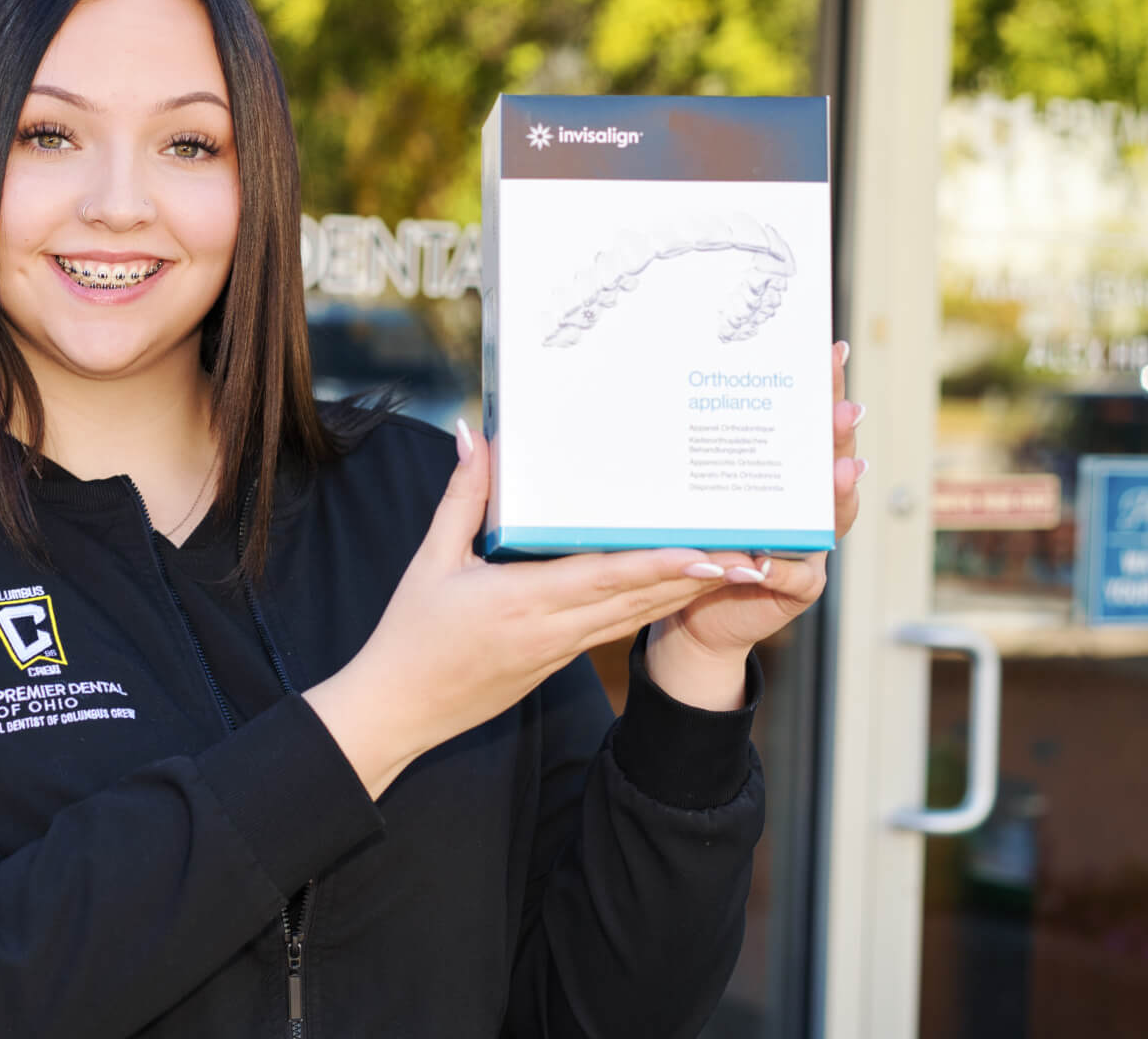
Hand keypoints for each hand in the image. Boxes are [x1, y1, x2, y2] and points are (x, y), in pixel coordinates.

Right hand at [303, 421, 733, 797]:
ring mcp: (558, 652)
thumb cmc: (409, 636)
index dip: (660, 564)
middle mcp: (552, 630)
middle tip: (750, 552)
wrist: (397, 711)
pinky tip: (674, 588)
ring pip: (634, 616)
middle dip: (697, 577)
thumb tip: (474, 436)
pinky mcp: (555, 663)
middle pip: (638, 600)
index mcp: (522, 602)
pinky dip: (648, 606)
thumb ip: (462, 498)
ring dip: (684, 593)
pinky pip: (612, 629)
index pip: (605, 578)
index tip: (707, 551)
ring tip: (732, 566)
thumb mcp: (431, 560)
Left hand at [645, 340, 866, 707]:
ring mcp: (811, 548)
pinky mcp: (799, 589)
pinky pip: (797, 576)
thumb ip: (708, 460)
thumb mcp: (701, 495)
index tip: (831, 352)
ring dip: (836, 493)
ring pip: (831, 517)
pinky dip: (784, 567)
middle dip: (839, 436)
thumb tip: (683, 391)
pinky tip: (768, 557)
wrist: (695, 613)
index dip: (825, 391)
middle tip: (846, 408)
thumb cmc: (699, 542)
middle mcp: (809, 509)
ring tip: (842, 468)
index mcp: (786, 479)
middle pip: (832, 465)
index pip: (810, 427)